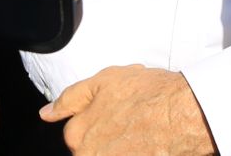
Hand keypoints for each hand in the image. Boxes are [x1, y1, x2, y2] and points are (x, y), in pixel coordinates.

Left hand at [40, 65, 215, 154]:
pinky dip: (137, 150)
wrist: (184, 115)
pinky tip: (150, 144)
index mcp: (78, 136)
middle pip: (93, 147)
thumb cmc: (147, 95)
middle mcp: (90, 154)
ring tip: (145, 131)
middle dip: (110, 134)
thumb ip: (69, 98)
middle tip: (134, 120)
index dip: (98, 118)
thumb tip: (46, 113)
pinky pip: (132, 154)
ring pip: (112, 150)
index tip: (116, 113)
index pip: (77, 133)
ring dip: (125, 145)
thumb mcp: (103, 82)